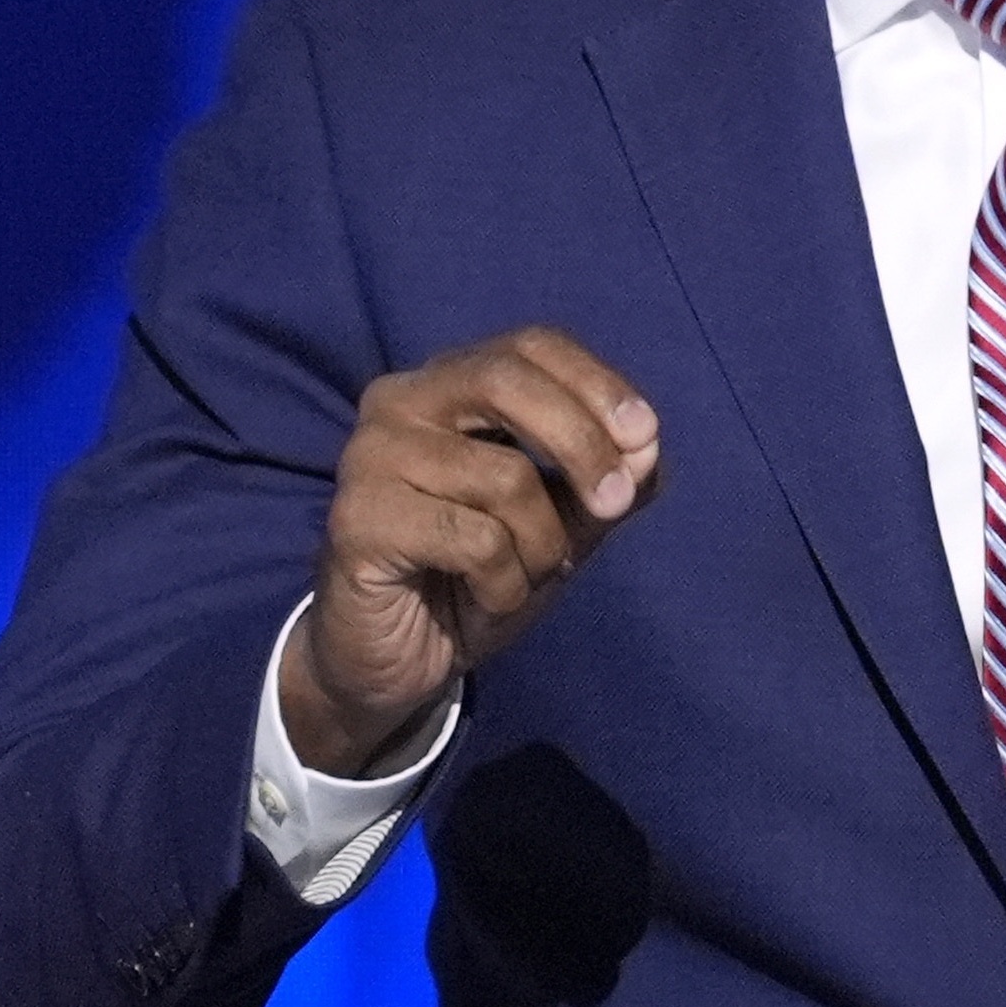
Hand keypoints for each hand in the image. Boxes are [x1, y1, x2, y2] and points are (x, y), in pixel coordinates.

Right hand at [280, 326, 659, 772]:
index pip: (532, 345)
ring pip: (504, 476)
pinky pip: (475, 540)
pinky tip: (485, 599)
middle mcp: (400, 400)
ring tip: (525, 577)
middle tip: (615, 505)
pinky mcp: (358, 519)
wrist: (399, 660)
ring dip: (543, 544)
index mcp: (451, 382)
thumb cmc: (480, 574)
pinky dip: (506, 583)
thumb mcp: (565, 521)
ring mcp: (370, 456)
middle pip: (506, 381)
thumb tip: (647, 449)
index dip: (596, 383)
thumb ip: (608, 479)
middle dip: (581, 442)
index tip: (646, 436)